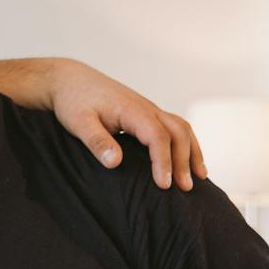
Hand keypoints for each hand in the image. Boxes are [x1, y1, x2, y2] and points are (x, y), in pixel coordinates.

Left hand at [46, 60, 206, 190]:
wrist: (69, 80)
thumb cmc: (72, 100)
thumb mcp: (78, 123)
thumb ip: (97, 141)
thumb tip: (115, 162)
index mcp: (132, 110)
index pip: (158, 137)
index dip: (164, 161)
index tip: (164, 185)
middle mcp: (146, 108)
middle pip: (178, 132)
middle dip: (184, 160)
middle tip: (184, 188)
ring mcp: (148, 109)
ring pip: (181, 128)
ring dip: (191, 152)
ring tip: (199, 177)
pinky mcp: (145, 114)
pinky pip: (173, 127)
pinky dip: (184, 144)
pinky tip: (186, 161)